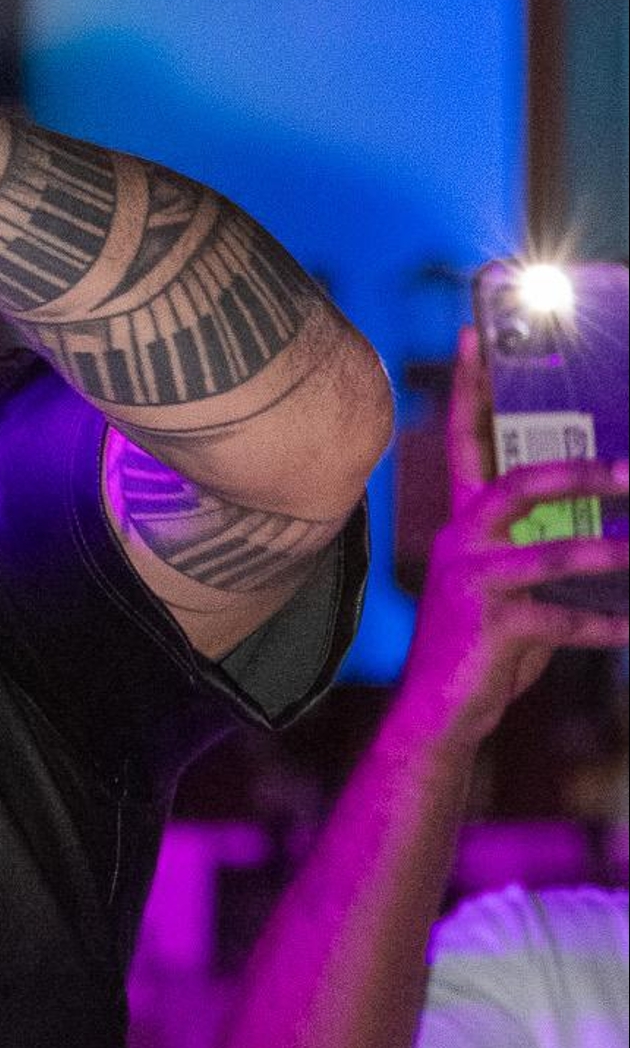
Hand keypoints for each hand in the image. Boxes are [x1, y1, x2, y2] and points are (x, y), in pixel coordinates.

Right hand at [391, 329, 628, 758]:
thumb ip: (541, 545)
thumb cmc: (484, 644)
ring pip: (546, 552)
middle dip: (577, 472)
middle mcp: (462, 541)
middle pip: (514, 484)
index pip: (464, 441)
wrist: (438, 713)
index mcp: (465, 522)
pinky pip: (561, 619)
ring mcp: (472, 583)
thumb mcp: (509, 583)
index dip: (469, 388)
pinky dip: (606, 625)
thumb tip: (608, 524)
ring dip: (605, 551)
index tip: (473, 334)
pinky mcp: (490, 626)